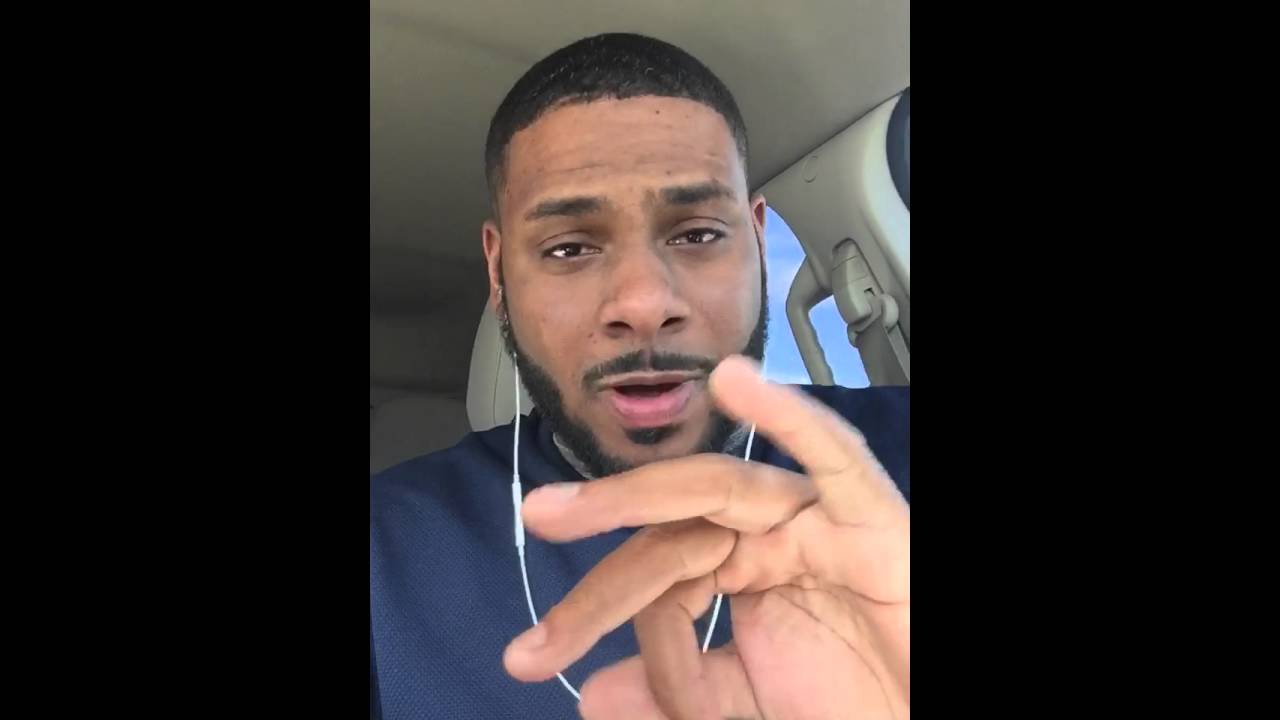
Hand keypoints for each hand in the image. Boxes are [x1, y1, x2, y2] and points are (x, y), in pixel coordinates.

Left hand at [504, 355, 909, 719]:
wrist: (923, 716)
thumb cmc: (856, 701)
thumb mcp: (742, 698)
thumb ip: (674, 686)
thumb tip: (591, 696)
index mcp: (740, 566)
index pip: (653, 569)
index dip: (599, 612)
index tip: (547, 661)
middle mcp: (769, 532)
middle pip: (671, 526)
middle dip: (599, 535)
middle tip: (530, 546)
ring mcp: (815, 518)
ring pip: (719, 489)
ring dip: (639, 493)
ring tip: (562, 510)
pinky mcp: (870, 516)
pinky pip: (833, 457)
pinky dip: (789, 416)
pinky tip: (738, 382)